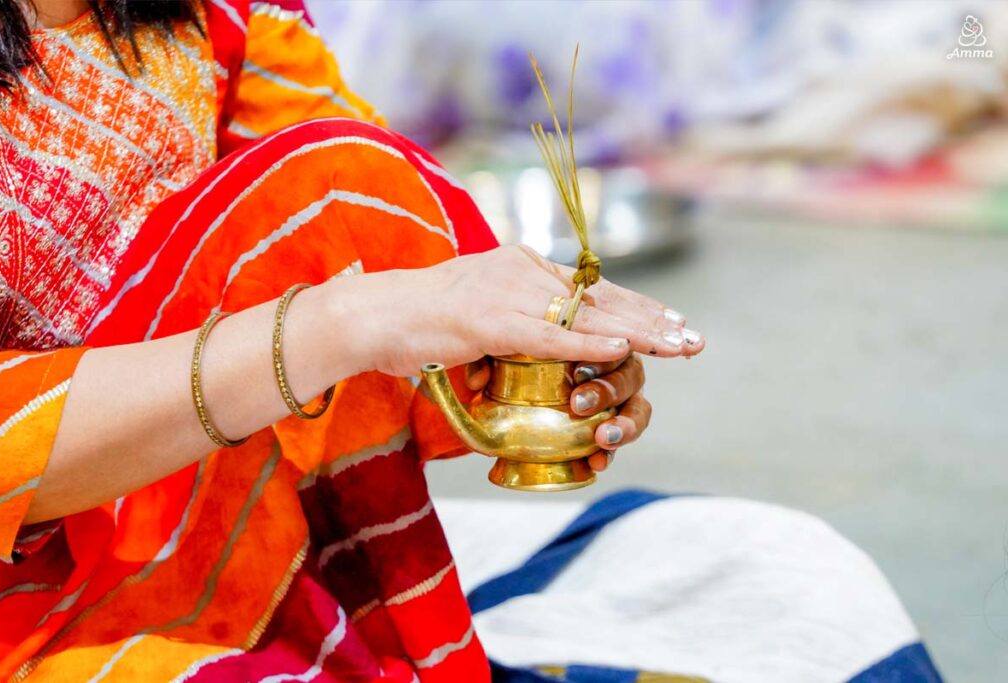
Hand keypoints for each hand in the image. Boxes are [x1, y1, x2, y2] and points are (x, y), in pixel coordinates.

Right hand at [335, 245, 703, 377]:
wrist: (369, 314)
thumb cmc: (415, 320)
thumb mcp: (473, 314)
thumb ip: (508, 325)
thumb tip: (527, 352)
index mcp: (518, 266)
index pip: (589, 287)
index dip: (634, 305)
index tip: (671, 321)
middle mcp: (519, 271)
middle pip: (599, 298)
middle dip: (651, 320)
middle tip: (692, 338)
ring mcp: (505, 294)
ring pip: (584, 316)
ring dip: (636, 334)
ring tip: (676, 346)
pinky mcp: (488, 322)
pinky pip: (547, 336)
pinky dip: (587, 344)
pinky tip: (622, 351)